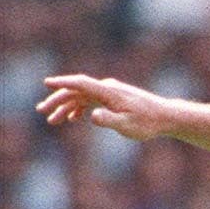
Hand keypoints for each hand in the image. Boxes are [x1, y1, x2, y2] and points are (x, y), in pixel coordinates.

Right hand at [38, 75, 169, 140]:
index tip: (46, 83)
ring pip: (82, 97)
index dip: (63, 83)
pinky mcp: (114, 99)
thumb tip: (91, 115)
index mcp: (108, 92)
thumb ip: (109, 120)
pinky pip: (91, 100)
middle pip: (77, 91)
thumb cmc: (149, 123)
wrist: (167, 117)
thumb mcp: (128, 125)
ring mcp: (110, 93)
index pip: (81, 83)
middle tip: (42, 112)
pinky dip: (80, 108)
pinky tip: (74, 118)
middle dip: (58, 101)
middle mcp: (107, 89)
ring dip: (66, 107)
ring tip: (53, 120)